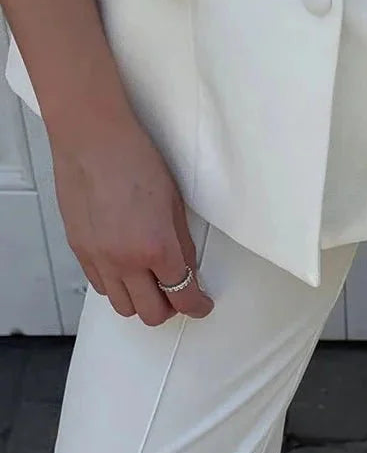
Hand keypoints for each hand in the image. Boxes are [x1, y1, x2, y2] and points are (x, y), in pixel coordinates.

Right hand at [50, 108, 213, 326]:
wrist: (91, 138)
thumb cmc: (135, 160)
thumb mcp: (174, 204)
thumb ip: (180, 244)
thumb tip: (186, 270)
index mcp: (157, 248)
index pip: (182, 297)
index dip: (197, 306)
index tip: (201, 304)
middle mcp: (126, 261)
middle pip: (151, 314)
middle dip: (169, 308)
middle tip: (176, 294)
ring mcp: (99, 258)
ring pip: (123, 307)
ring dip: (140, 301)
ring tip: (149, 282)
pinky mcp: (79, 250)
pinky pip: (101, 286)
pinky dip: (117, 286)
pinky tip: (125, 268)